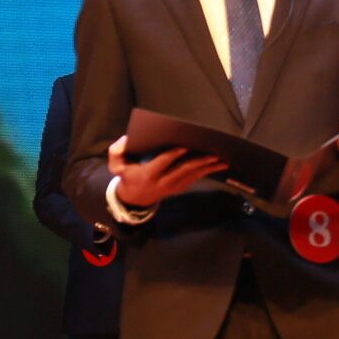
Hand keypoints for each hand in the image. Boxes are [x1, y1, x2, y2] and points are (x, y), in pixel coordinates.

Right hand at [107, 137, 225, 211]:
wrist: (133, 199)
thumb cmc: (127, 177)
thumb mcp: (116, 166)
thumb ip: (117, 152)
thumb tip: (126, 139)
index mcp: (147, 175)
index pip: (162, 163)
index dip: (173, 155)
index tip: (185, 146)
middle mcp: (162, 182)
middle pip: (183, 171)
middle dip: (199, 162)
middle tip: (214, 153)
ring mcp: (172, 187)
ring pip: (192, 177)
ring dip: (208, 168)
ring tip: (222, 160)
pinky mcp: (178, 188)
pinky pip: (194, 180)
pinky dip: (206, 172)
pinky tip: (217, 166)